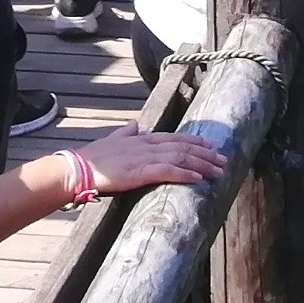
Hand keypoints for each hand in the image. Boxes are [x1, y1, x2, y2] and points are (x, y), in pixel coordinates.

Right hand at [78, 129, 228, 195]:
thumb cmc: (94, 156)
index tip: (211, 146)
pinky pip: (168, 172)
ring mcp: (144, 158)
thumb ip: (126, 132)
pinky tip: (198, 178)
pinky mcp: (140, 172)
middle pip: (183, 147)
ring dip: (202, 165)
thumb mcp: (113, 139)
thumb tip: (135, 124)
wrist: (79, 167)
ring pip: (180, 158)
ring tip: (218, 171)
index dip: (194, 142)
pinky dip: (184, 174)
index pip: (174, 138)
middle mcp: (147, 145)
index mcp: (142, 138)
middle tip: (224, 160)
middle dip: (206, 154)